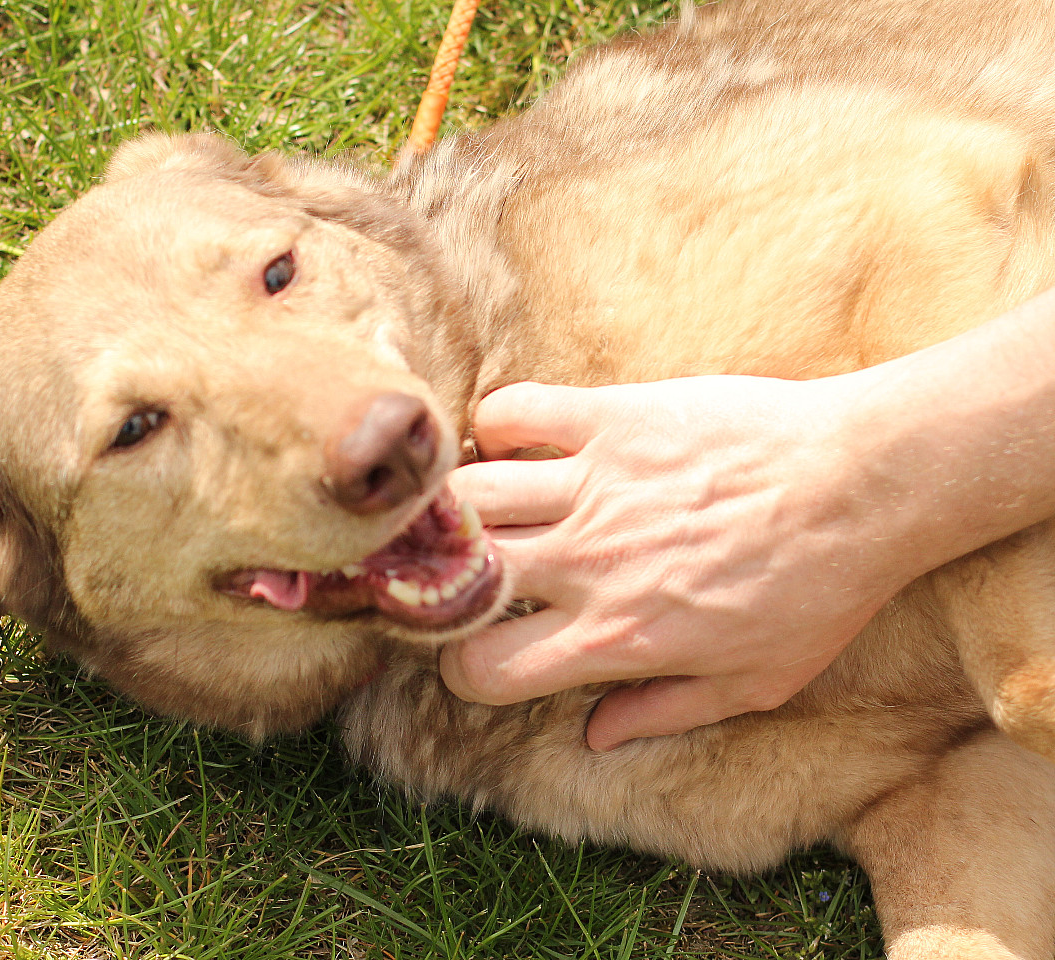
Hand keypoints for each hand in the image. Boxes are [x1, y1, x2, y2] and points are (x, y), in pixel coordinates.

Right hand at [440, 378, 907, 749]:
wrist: (863, 486)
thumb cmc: (818, 590)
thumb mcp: (754, 684)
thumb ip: (662, 712)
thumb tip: (594, 736)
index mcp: (613, 636)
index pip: (482, 666)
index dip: (465, 665)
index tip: (483, 647)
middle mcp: (585, 565)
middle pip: (451, 577)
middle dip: (435, 580)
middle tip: (454, 570)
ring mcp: (592, 487)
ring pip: (466, 494)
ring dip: (456, 503)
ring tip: (477, 504)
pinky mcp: (611, 420)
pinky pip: (512, 411)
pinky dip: (496, 423)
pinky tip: (517, 439)